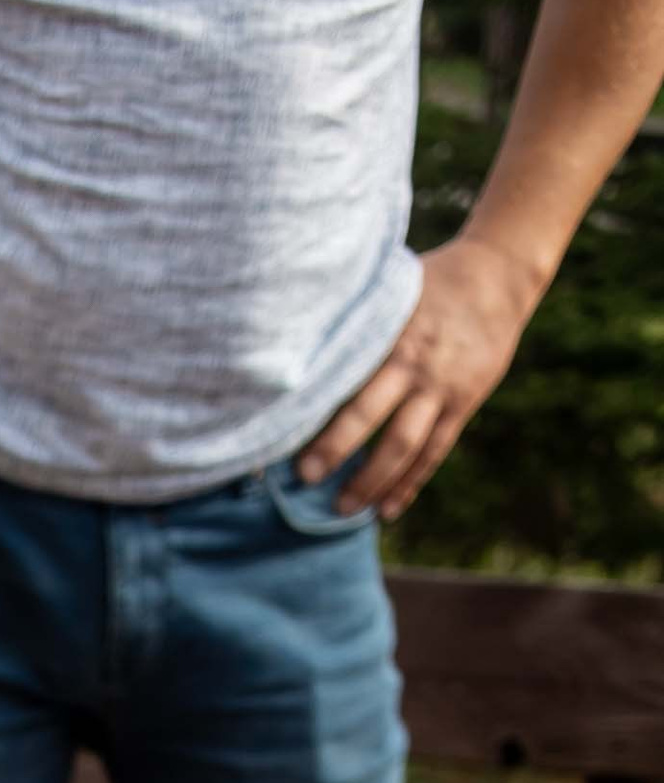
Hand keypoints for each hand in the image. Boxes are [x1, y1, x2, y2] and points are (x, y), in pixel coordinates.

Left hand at [299, 233, 537, 519]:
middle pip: (371, 415)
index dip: (317, 407)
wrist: (499, 274)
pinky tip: (386, 509)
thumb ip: (357, 320)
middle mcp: (414, 363)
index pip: (347, 376)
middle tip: (306, 477)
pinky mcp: (464, 402)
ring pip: (404, 444)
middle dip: (336, 448)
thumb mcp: (391, 289)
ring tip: (344, 509)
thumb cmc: (430, 283)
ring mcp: (442, 386)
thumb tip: (298, 345)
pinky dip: (409, 483)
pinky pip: (434, 452)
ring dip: (373, 480)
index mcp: (390, 333)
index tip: (284, 432)